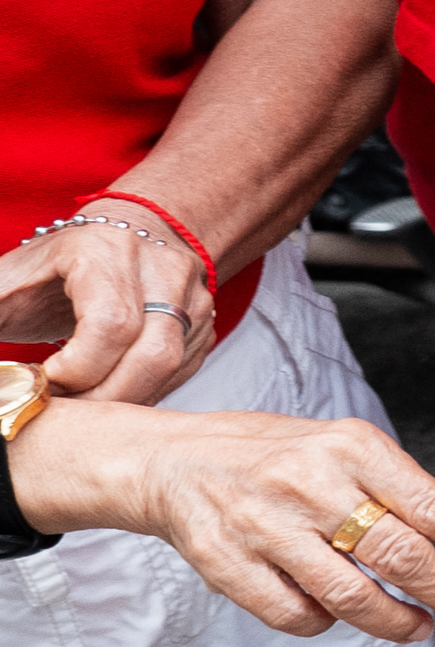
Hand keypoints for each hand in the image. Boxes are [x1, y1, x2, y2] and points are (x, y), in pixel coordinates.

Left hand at [0, 204, 215, 403]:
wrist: (114, 238)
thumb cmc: (54, 265)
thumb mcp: (7, 282)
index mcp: (106, 250)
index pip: (111, 324)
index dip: (78, 368)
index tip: (46, 380)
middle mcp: (161, 267)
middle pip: (152, 354)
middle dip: (103, 397)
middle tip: (66, 408)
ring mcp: (191, 295)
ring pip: (172, 366)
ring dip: (126, 399)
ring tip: (86, 403)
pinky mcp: (203, 322)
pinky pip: (181, 372)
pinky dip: (145, 392)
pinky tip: (112, 390)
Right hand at [3, 402, 434, 636]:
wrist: (171, 461)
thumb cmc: (280, 458)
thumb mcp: (354, 455)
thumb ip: (425, 495)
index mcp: (349, 446)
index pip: (433, 506)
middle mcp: (307, 483)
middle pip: (399, 554)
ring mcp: (262, 525)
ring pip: (350, 595)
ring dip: (397, 621)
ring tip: (420, 626)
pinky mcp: (225, 563)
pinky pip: (295, 615)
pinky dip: (326, 623)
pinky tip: (339, 614)